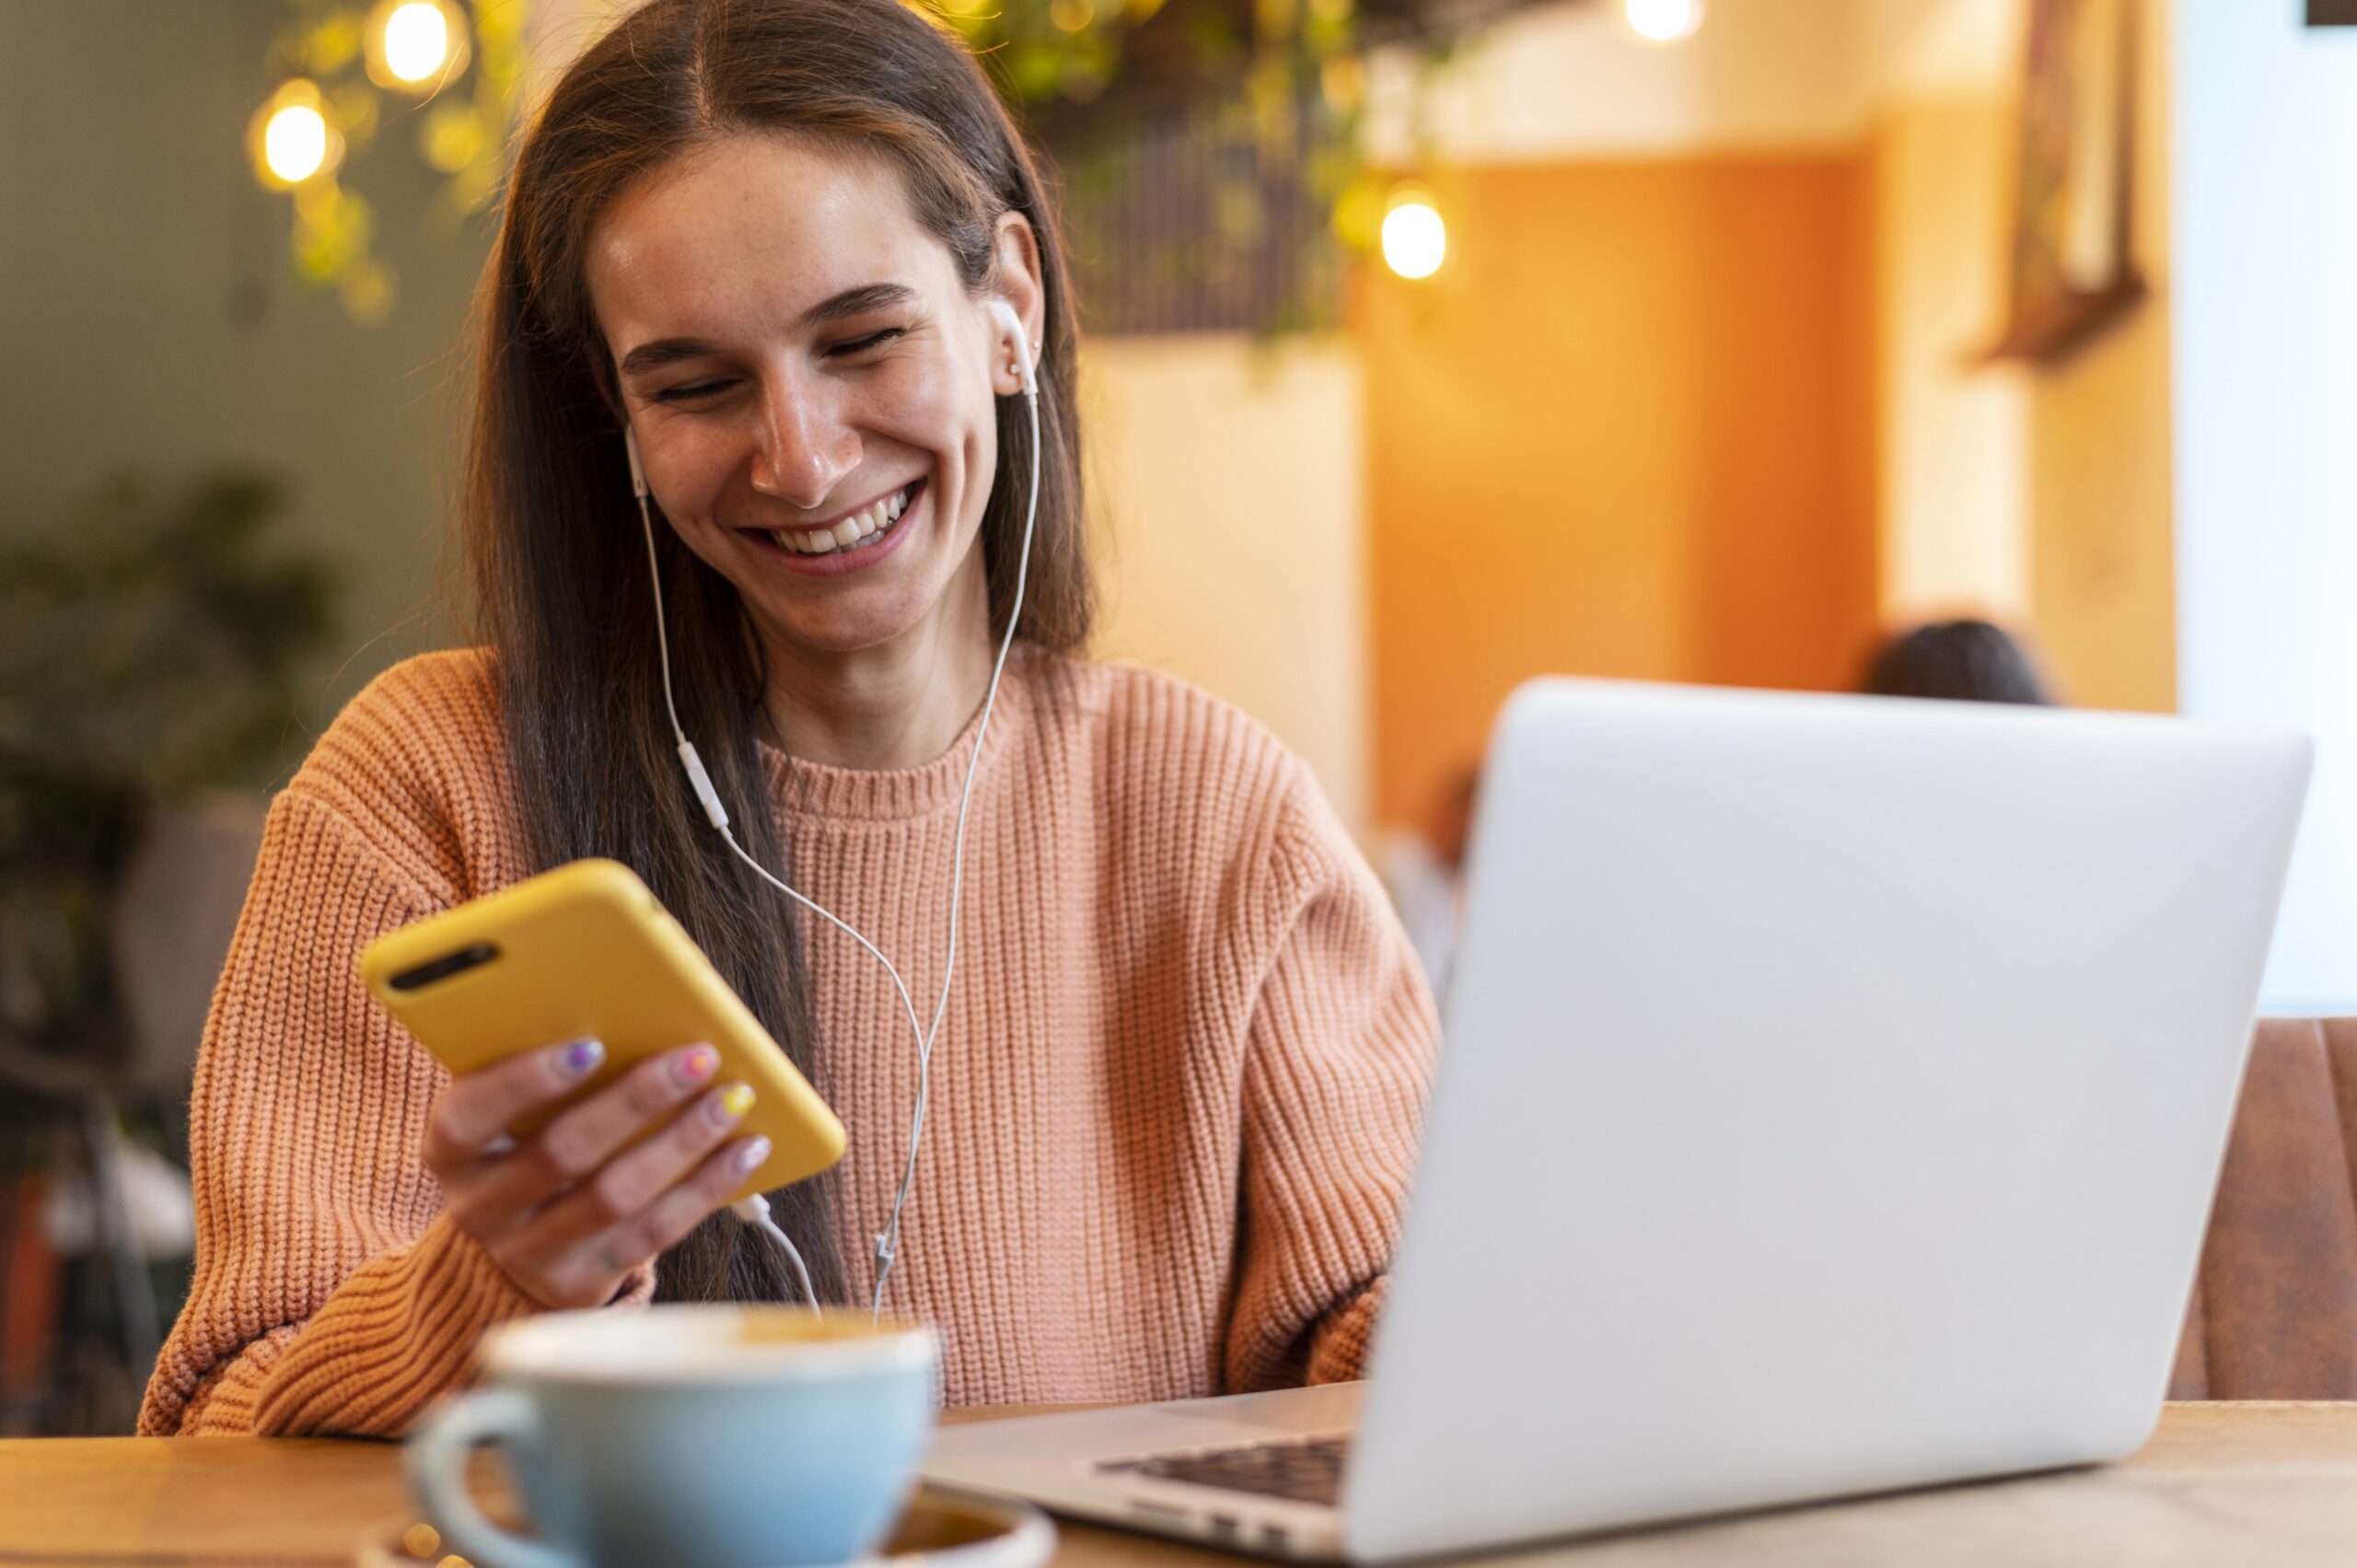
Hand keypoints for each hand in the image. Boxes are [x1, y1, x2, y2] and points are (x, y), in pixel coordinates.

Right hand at [422, 1039, 768, 1307]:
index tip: (590, 1043)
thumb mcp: (514, 1110)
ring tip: (733, 1098)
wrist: (510, 1251)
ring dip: (684, 1142)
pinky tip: (747, 1150)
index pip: (469, 1116)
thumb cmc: (527, 1143)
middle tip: (698, 1057)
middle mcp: (481, 1206)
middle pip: (562, 1152)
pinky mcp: (580, 1283)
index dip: (526, 1081)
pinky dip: (706, 1187)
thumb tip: (644, 1009)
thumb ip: (555, 1068)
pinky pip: (652, 1235)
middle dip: (637, 1100)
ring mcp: (529, 1252)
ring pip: (615, 1197)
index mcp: (453, 1149)